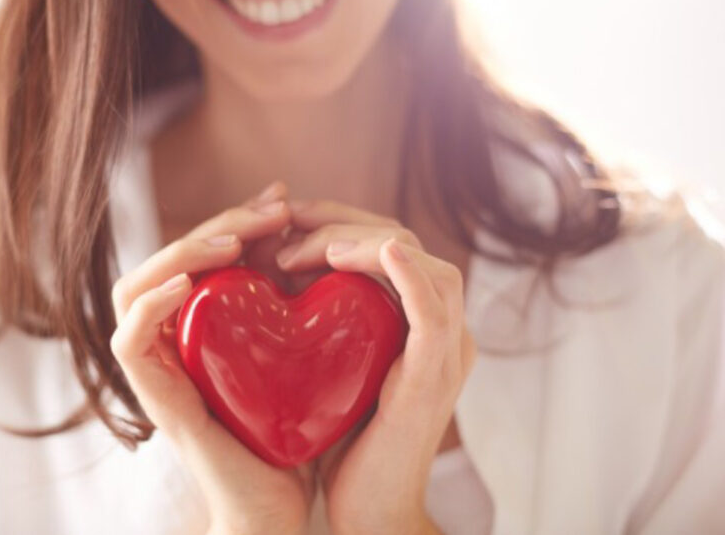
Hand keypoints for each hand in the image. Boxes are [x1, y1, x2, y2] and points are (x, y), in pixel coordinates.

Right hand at [110, 180, 315, 534]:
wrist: (284, 506)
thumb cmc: (293, 427)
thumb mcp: (298, 348)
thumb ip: (293, 300)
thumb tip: (319, 235)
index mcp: (203, 325)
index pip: (201, 253)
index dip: (236, 219)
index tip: (280, 199)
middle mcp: (173, 339)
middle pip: (169, 259)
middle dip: (220, 225)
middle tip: (271, 208)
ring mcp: (158, 368)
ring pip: (134, 288)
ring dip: (181, 254)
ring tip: (233, 242)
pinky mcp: (154, 398)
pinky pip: (129, 341)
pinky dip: (150, 305)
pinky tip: (188, 283)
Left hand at [275, 199, 478, 534]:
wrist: (367, 513)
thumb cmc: (345, 442)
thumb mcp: (334, 365)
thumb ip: (325, 321)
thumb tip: (278, 272)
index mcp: (420, 323)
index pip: (391, 244)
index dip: (342, 221)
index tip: (288, 220)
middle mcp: (443, 330)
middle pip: (407, 243)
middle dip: (345, 222)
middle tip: (289, 222)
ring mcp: (446, 351)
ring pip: (426, 265)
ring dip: (367, 242)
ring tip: (311, 248)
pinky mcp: (435, 375)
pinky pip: (434, 311)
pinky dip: (410, 275)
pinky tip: (381, 252)